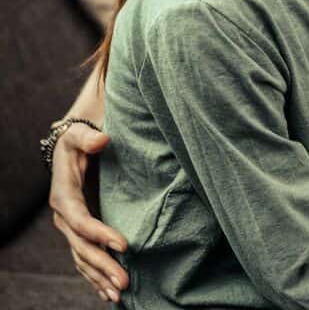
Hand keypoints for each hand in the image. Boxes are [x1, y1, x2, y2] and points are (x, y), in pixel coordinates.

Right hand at [49, 122, 128, 302]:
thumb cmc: (80, 138)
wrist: (75, 147)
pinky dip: (96, 277)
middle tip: (125, 282)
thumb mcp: (80, 134)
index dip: (100, 234)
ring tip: (121, 295)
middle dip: (103, 266)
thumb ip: (88, 137)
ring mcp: (71, 228)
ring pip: (83, 259)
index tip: (123, 245)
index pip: (81, 220)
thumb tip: (101, 141)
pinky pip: (85, 259)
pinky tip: (108, 294)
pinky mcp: (81, 233)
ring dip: (100, 278)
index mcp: (63, 196)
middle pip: (82, 247)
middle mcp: (64, 217)